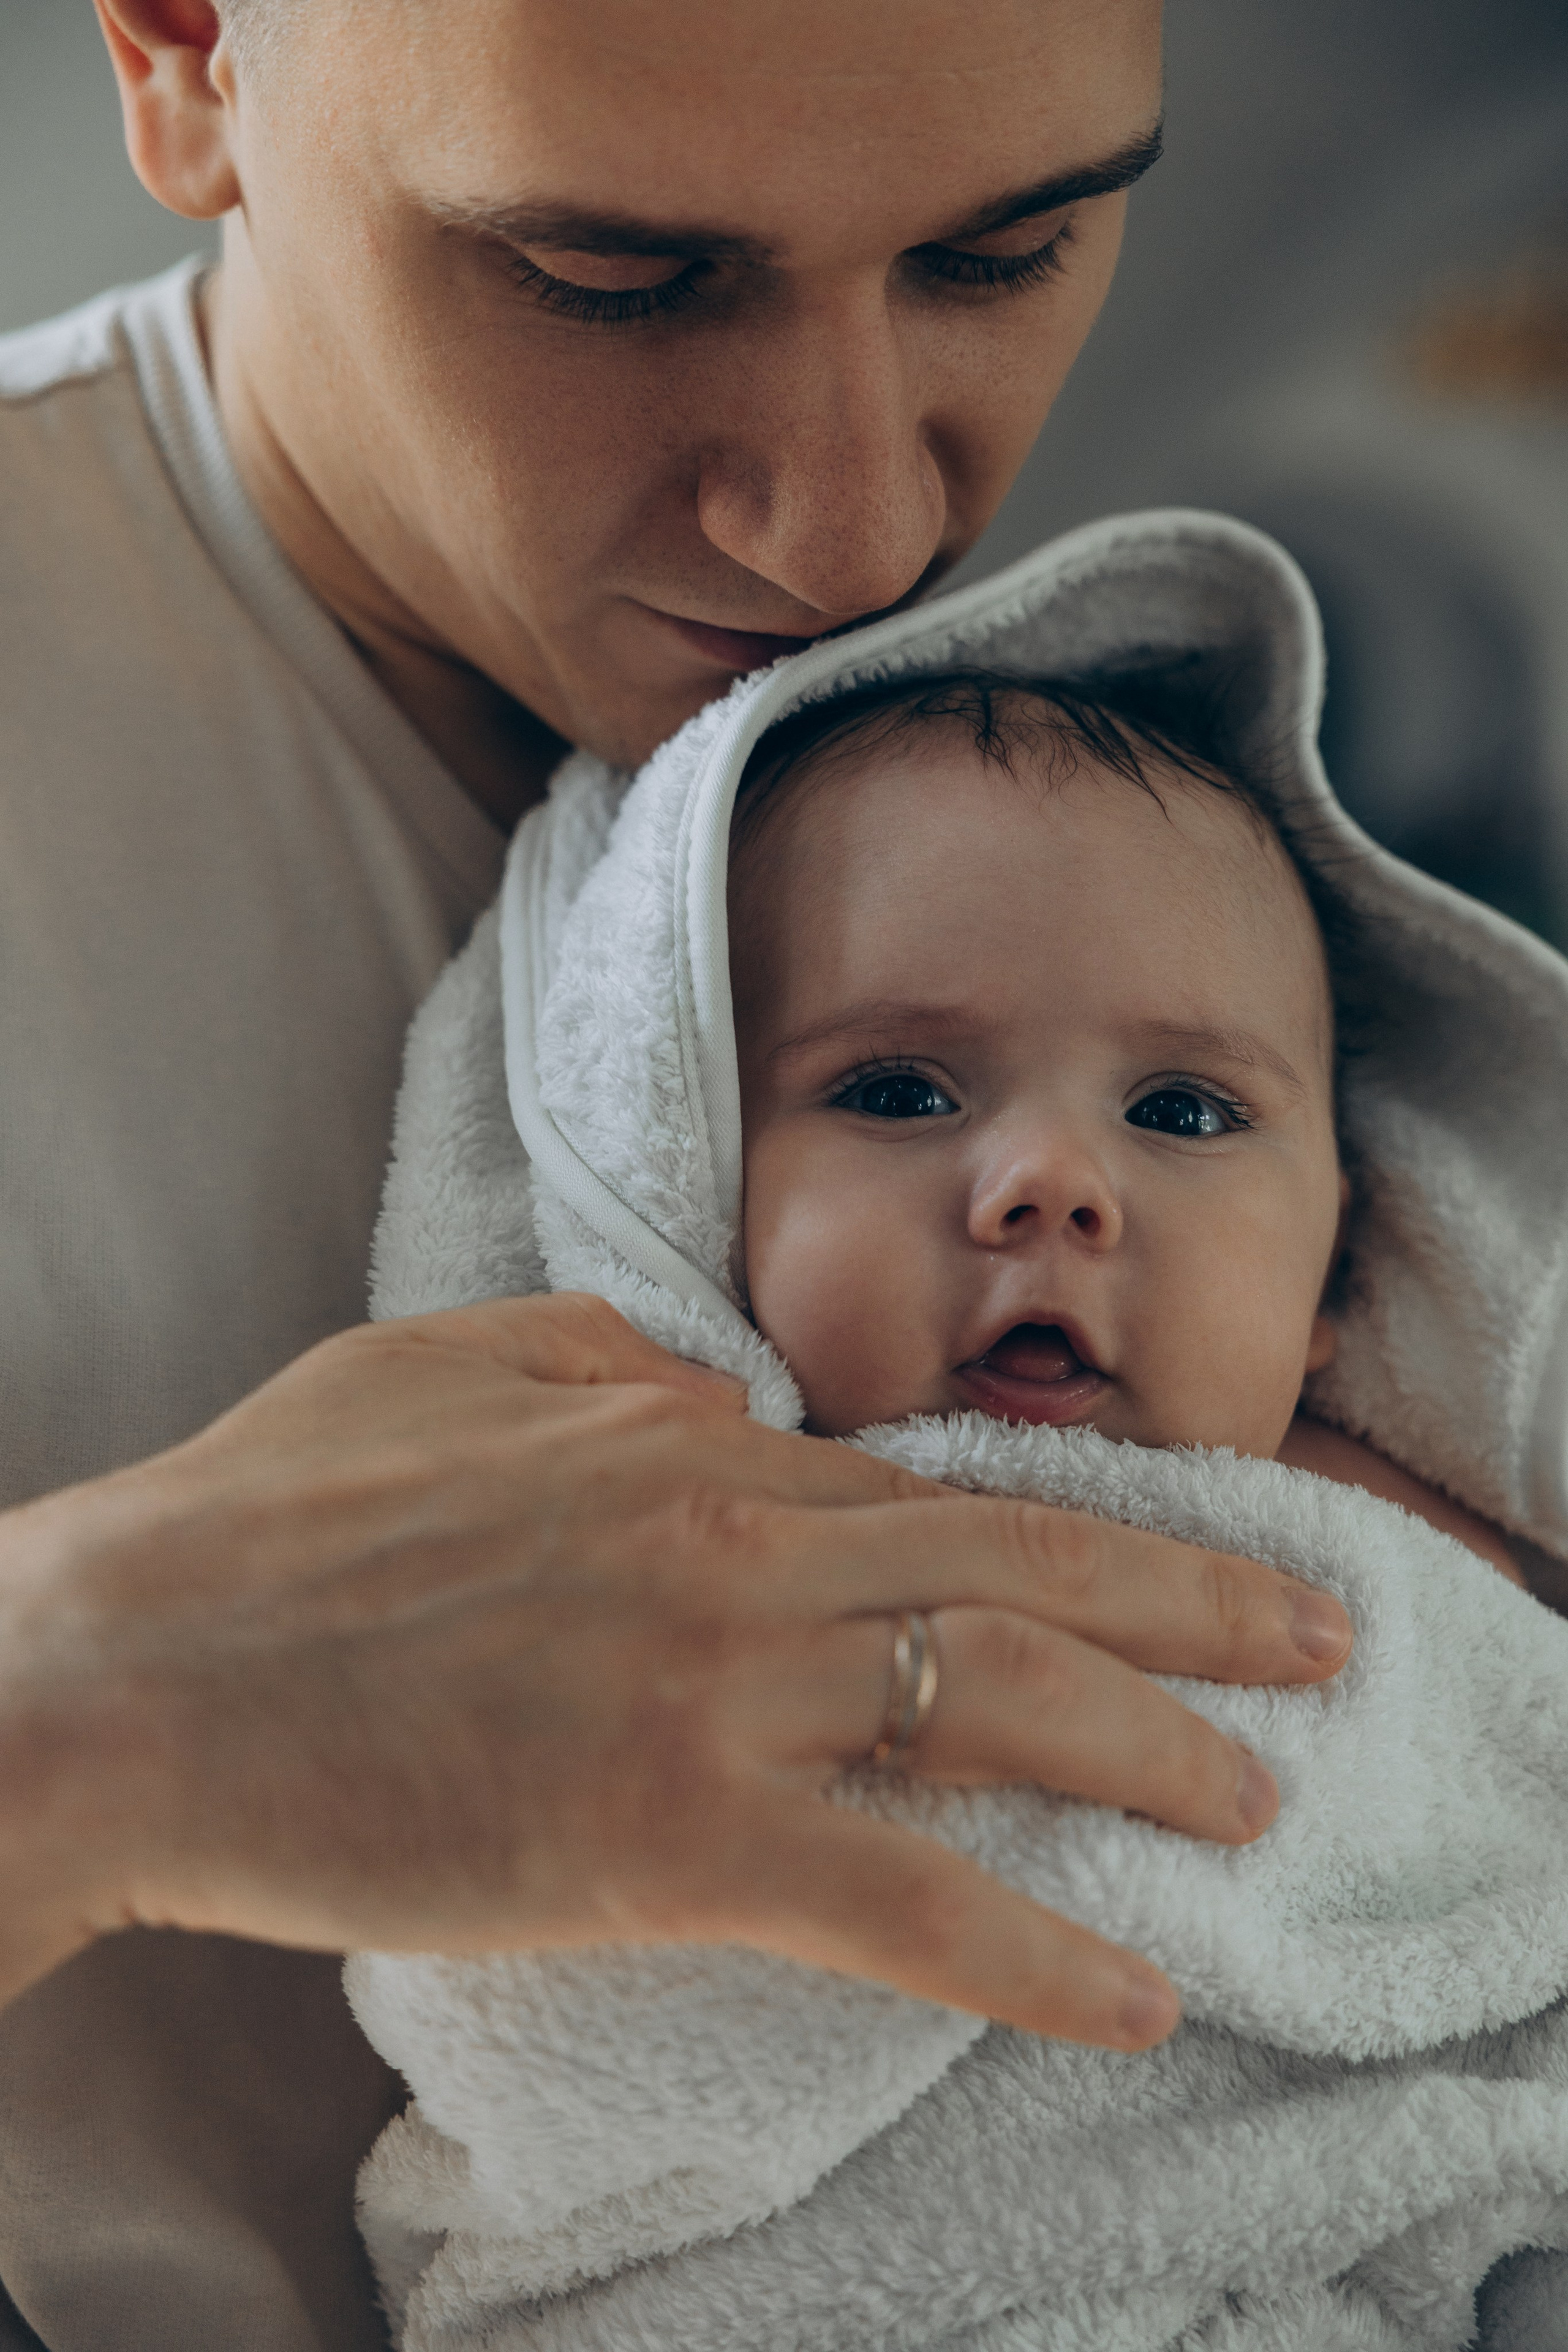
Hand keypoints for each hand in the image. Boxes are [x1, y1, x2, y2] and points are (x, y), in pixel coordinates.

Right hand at [0, 1296, 1348, 2048]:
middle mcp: (728, 1549)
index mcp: (677, 1448)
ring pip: (991, 1701)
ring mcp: (706, 1689)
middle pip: (1017, 1569)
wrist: (129, 1661)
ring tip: (1261, 1797)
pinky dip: (1029, 1948)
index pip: (921, 1492)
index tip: (1155, 1572)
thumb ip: (603, 1361)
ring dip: (1155, 1751)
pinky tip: (1131, 1994)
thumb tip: (723, 1401)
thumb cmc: (265, 1515)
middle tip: (1318, 1638)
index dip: (1059, 1534)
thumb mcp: (444, 1363)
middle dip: (1193, 1607)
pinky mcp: (662, 1835)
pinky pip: (895, 1894)